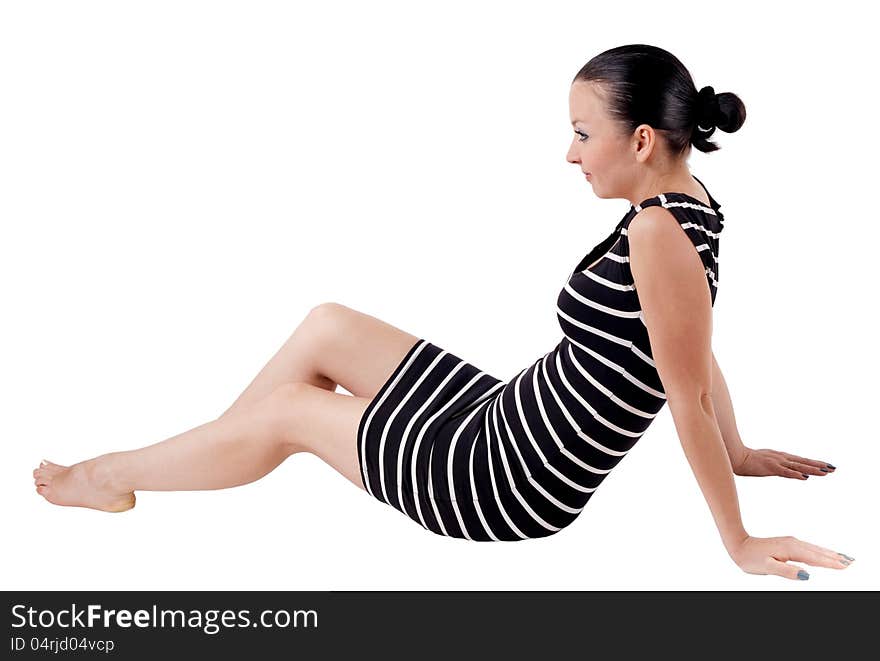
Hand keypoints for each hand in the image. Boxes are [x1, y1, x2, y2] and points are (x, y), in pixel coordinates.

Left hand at [728, 535, 854, 579]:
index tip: (844, 566)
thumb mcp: (767, 567)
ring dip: (828, 553)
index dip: (830, 563)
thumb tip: (806, 575)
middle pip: (818, 552)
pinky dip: (818, 551)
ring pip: (814, 549)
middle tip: (850, 561)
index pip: (815, 558)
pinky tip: (822, 554)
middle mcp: (793, 543)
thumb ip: (786, 571)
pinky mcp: (787, 543)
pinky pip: (808, 548)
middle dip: (834, 557)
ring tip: (843, 557)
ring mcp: (790, 542)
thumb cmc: (750, 558)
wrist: (738, 545)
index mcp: (790, 549)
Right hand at [733, 447, 835, 478]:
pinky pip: (785, 472)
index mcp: (780, 457)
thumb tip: (782, 470)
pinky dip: (796, 474)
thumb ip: (775, 466)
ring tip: (826, 472)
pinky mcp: (770, 468)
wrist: (734, 457)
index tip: (827, 466)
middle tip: (833, 468)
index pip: (801, 460)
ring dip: (813, 469)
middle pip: (804, 462)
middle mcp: (781, 458)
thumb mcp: (764, 462)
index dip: (814, 463)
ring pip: (798, 466)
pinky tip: (805, 477)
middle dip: (819, 465)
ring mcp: (776, 462)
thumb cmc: (746, 460)